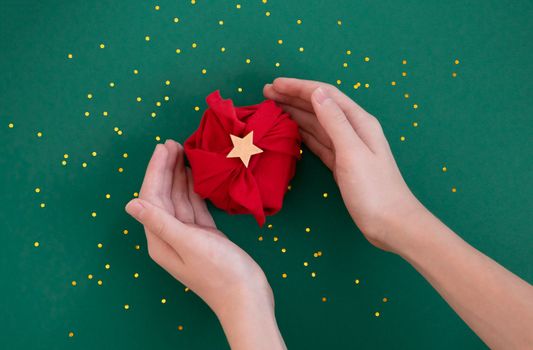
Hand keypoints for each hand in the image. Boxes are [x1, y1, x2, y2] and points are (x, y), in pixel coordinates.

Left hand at [125, 141, 284, 348]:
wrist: (246, 296)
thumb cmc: (218, 271)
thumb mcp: (188, 243)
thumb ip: (161, 222)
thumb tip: (130, 204)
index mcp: (159, 239)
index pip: (151, 198)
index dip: (156, 171)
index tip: (164, 147)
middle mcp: (169, 236)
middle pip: (163, 196)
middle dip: (166, 169)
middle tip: (173, 143)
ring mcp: (188, 236)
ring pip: (179, 199)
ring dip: (179, 176)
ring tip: (183, 151)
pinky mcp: (205, 235)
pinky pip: (194, 207)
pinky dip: (194, 190)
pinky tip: (195, 175)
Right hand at [264, 78, 423, 251]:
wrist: (391, 224)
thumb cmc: (374, 190)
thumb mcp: (353, 152)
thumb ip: (335, 121)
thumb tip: (316, 92)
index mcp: (359, 122)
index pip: (325, 95)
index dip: (299, 87)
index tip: (274, 84)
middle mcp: (353, 130)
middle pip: (319, 106)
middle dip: (293, 97)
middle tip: (266, 93)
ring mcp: (347, 148)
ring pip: (317, 124)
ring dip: (296, 113)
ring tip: (274, 108)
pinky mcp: (341, 164)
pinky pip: (318, 142)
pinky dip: (303, 134)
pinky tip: (292, 131)